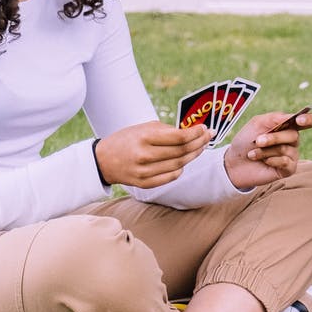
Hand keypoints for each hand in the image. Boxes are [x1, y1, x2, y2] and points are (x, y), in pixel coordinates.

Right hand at [94, 121, 209, 187]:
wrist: (102, 160)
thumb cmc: (126, 139)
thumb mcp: (143, 128)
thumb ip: (167, 130)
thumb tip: (191, 131)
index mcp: (144, 137)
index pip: (179, 137)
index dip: (196, 133)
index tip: (204, 128)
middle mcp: (144, 156)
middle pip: (182, 152)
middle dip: (199, 143)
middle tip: (208, 136)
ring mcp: (144, 172)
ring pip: (179, 165)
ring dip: (194, 155)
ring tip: (200, 147)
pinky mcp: (145, 184)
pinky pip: (171, 176)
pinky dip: (181, 168)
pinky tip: (185, 160)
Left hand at [224, 110, 311, 188]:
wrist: (235, 162)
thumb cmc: (246, 141)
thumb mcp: (257, 123)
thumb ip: (274, 117)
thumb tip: (291, 116)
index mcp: (287, 126)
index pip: (307, 121)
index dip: (309, 119)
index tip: (300, 120)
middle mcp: (292, 140)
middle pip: (294, 135)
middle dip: (274, 138)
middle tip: (258, 141)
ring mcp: (291, 155)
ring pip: (286, 149)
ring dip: (266, 151)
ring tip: (253, 153)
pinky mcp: (288, 169)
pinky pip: (286, 162)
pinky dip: (272, 160)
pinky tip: (264, 162)